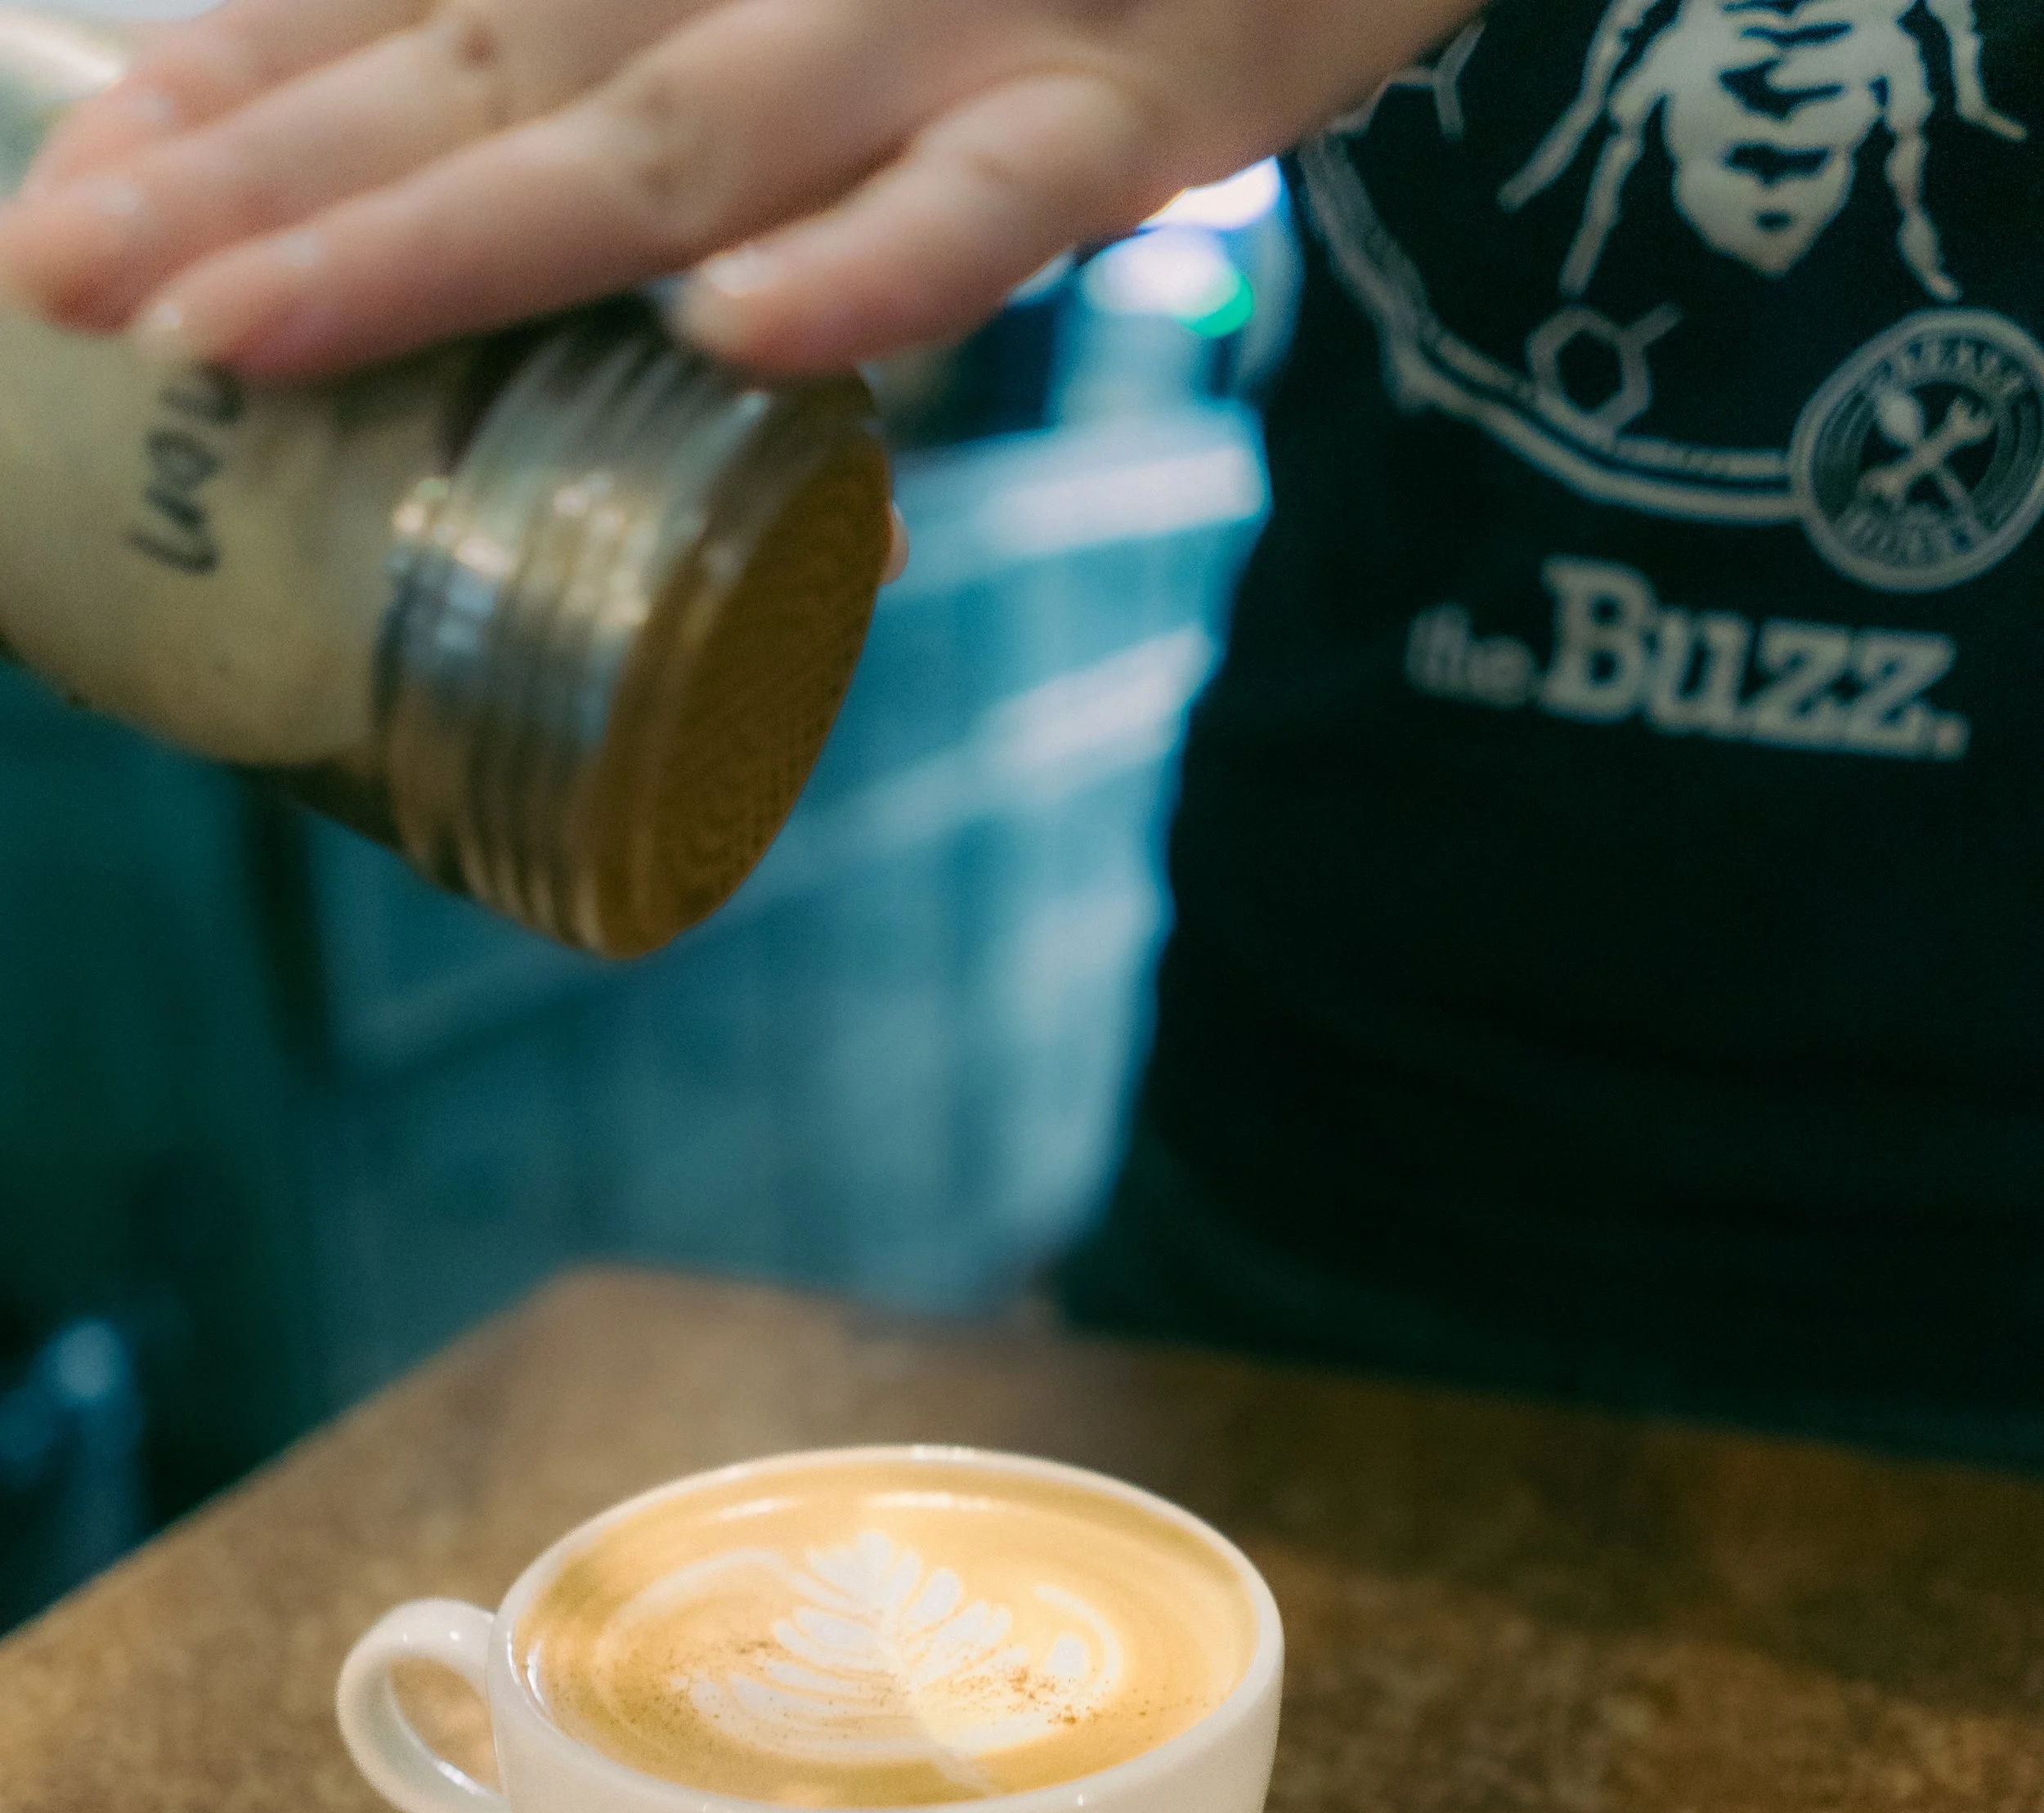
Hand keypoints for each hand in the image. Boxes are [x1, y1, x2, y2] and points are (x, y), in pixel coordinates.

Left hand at [0, 0, 1471, 380]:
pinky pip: (998, 204)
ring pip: (671, 139)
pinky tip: (728, 335)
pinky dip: (873, 271)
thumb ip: (674, 14)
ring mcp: (963, 28)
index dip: (239, 85)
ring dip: (450, 238)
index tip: (75, 185)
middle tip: (61, 281)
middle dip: (259, 181)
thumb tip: (575, 174)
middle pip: (484, 70)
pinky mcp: (1149, 104)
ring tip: (242, 331)